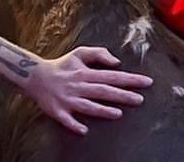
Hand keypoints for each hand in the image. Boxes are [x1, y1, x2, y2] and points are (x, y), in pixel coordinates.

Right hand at [23, 46, 152, 134]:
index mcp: (86, 73)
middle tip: (140, 100)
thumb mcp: (80, 53)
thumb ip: (99, 54)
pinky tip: (84, 130)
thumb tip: (117, 62)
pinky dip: (74, 125)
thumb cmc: (62, 66)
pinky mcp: (58, 111)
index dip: (130, 79)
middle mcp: (79, 86)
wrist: (36, 76)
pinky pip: (66, 120)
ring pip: (87, 106)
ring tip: (118, 113)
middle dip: (122, 95)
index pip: (113, 76)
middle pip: (104, 91)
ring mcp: (69, 100)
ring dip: (102, 110)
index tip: (147, 82)